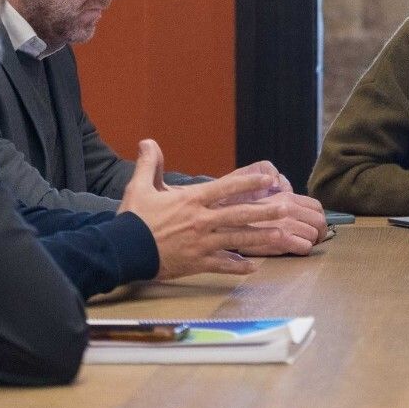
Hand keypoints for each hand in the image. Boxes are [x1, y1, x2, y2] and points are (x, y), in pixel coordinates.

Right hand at [119, 140, 287, 278]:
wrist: (121, 251)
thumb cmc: (132, 219)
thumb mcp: (139, 187)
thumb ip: (149, 164)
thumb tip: (148, 141)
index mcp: (191, 200)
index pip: (226, 188)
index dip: (249, 183)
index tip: (269, 180)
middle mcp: (201, 220)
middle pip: (239, 214)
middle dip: (265, 211)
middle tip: (287, 208)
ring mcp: (201, 243)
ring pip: (237, 240)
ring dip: (261, 238)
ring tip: (282, 236)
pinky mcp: (196, 263)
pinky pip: (223, 265)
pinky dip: (239, 266)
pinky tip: (254, 267)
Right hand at [234, 191, 327, 255]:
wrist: (224, 228)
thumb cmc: (246, 216)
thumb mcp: (264, 200)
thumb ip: (283, 202)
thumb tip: (301, 206)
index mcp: (286, 196)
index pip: (317, 206)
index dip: (319, 218)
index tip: (315, 226)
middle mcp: (287, 208)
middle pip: (319, 221)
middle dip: (320, 233)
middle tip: (314, 240)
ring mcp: (284, 224)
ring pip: (313, 236)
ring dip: (309, 243)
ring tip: (299, 245)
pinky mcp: (279, 242)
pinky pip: (304, 247)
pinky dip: (302, 250)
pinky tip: (292, 250)